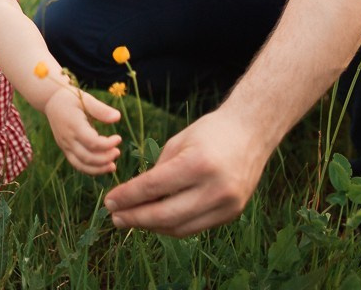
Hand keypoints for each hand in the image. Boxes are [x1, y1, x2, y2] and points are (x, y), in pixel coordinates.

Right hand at [43, 86, 121, 174]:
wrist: (51, 102)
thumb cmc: (71, 98)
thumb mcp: (86, 99)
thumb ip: (101, 109)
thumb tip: (117, 117)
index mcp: (74, 125)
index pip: (92, 142)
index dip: (107, 144)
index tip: (118, 138)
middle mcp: (68, 139)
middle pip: (87, 157)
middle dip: (105, 158)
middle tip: (117, 152)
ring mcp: (65, 146)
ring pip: (81, 165)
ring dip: (98, 169)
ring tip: (113, 165)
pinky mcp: (65, 150)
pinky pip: (77, 164)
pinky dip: (90, 169)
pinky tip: (103, 167)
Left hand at [103, 110, 269, 235]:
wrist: (251, 132)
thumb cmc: (210, 132)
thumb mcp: (178, 142)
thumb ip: (157, 172)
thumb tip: (133, 199)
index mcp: (198, 164)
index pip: (153, 188)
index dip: (127, 197)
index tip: (109, 202)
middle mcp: (215, 188)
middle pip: (165, 214)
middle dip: (135, 218)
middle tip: (115, 217)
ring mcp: (227, 204)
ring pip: (179, 227)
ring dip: (152, 227)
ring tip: (132, 220)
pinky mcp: (232, 214)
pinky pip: (195, 227)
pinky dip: (172, 225)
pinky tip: (156, 220)